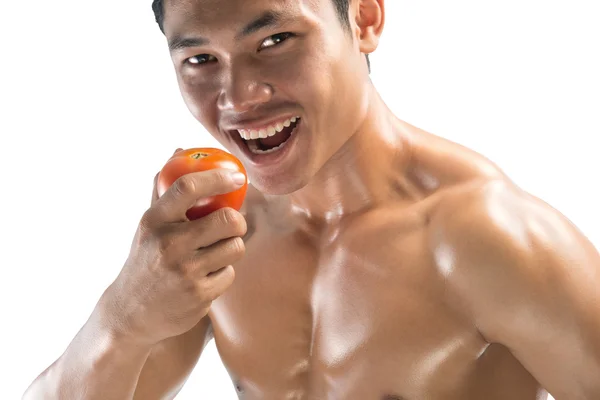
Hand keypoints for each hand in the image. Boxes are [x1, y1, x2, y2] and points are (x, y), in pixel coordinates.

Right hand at [105, 149, 247, 344]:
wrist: (130, 314)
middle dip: (237, 221)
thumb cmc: (145, 259)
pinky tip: (205, 277)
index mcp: (154, 221)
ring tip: (214, 253)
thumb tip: (179, 150)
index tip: (236, 176)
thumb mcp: (148, 225)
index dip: (218, 177)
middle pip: (227, 220)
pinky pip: (230, 273)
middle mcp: (168, 245)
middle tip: (232, 224)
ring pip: (235, 247)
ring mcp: (185, 272)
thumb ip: (164, 189)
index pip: (188, 187)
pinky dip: (223, 273)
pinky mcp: (200, 295)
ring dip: (231, 248)